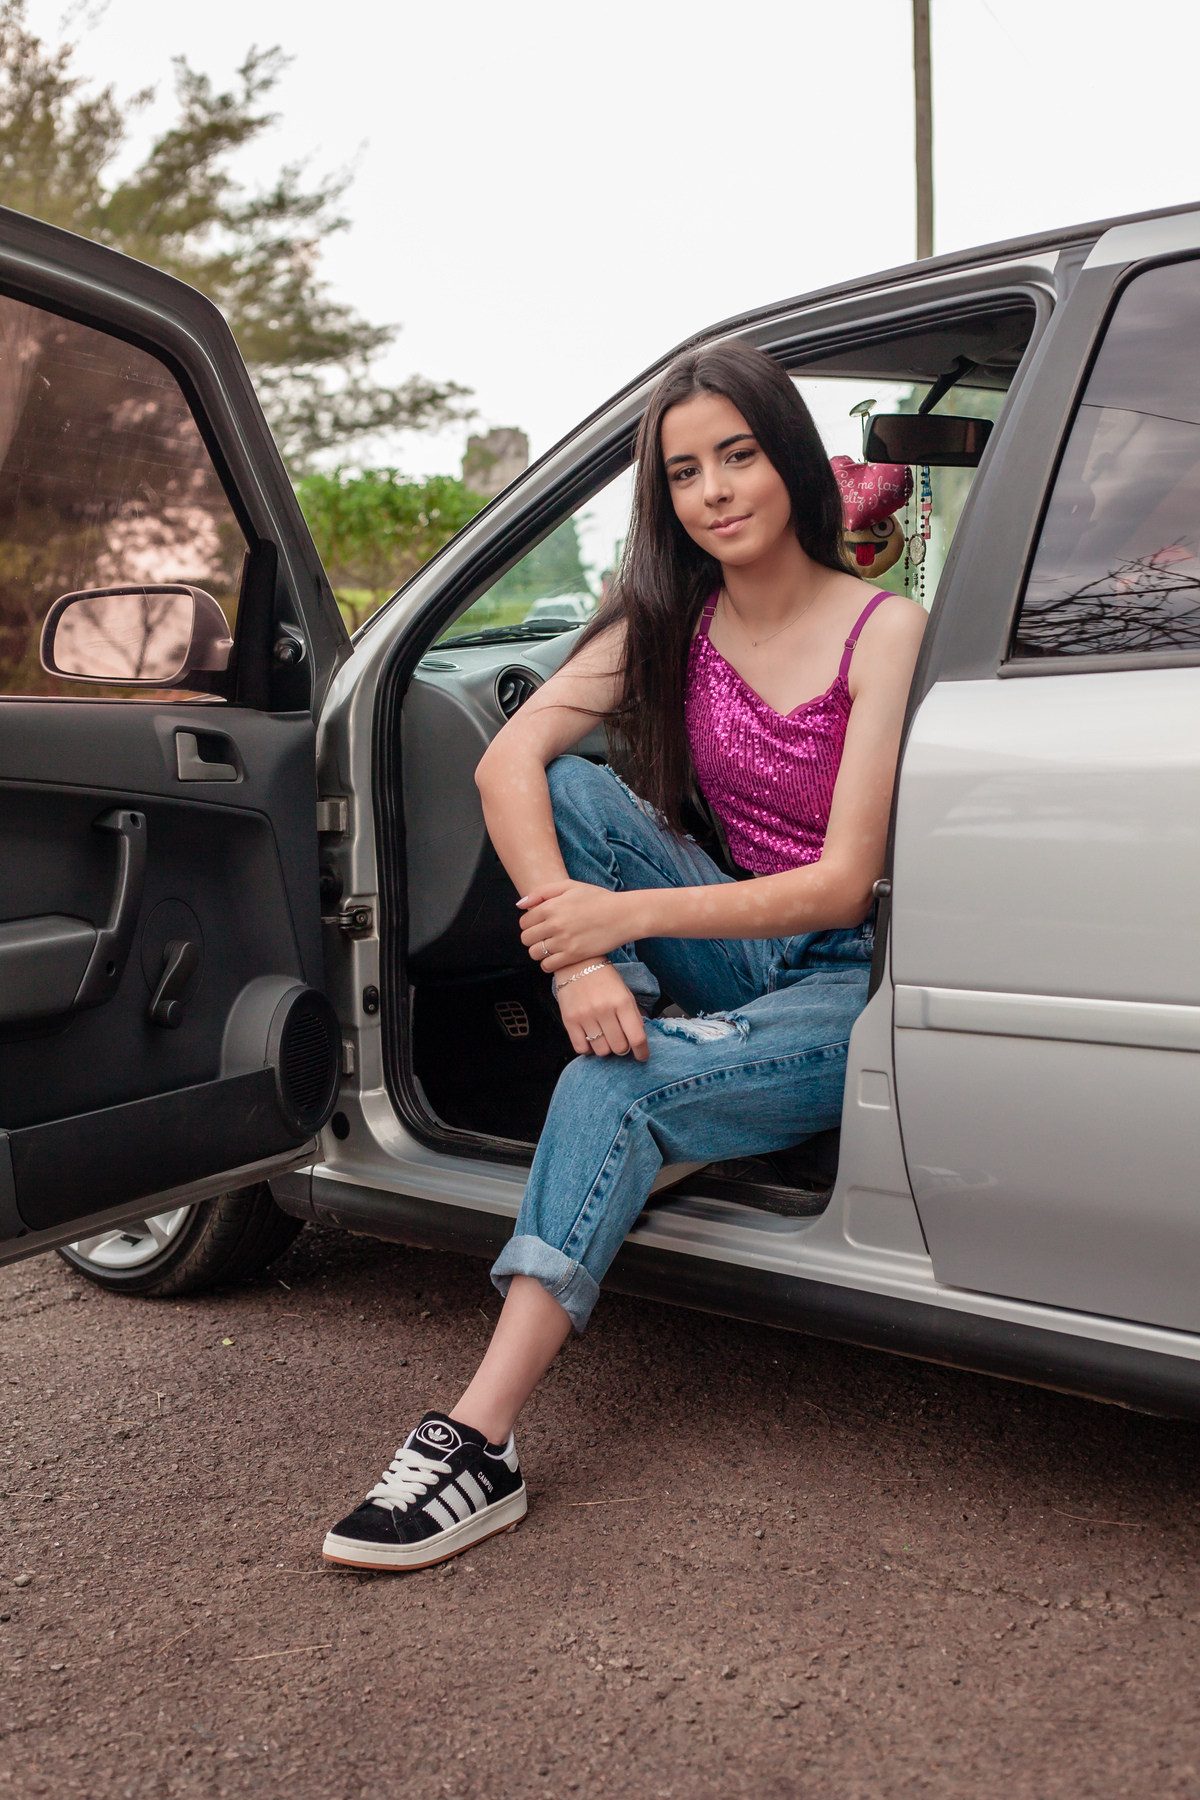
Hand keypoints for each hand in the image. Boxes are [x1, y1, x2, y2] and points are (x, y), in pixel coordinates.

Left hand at [517, 880, 638, 972]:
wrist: (623, 915)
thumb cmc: (598, 899)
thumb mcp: (570, 886)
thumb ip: (542, 892)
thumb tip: (520, 905)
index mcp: (551, 906)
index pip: (524, 922)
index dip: (529, 924)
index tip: (540, 925)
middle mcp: (554, 924)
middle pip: (526, 938)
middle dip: (532, 938)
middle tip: (545, 936)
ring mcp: (563, 941)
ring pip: (535, 953)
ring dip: (539, 951)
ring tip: (551, 947)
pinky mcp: (573, 955)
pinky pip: (548, 966)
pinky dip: (548, 963)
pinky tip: (557, 957)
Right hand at [553, 959, 648, 1060]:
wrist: (576, 964)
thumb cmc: (604, 979)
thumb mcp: (625, 993)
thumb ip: (633, 1016)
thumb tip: (639, 1040)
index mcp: (622, 1002)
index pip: (637, 1037)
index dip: (642, 1052)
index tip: (642, 1056)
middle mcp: (604, 1010)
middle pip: (619, 1047)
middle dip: (623, 1048)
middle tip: (620, 1040)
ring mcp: (585, 1016)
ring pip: (601, 1050)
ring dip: (606, 1048)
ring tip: (604, 1036)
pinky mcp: (569, 1020)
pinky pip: (581, 1048)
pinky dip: (588, 1048)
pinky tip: (591, 1038)